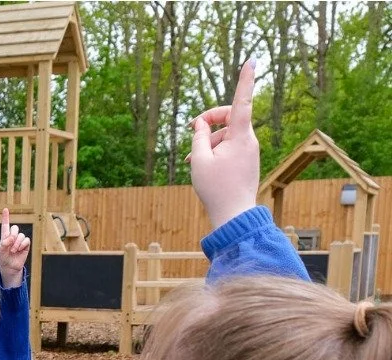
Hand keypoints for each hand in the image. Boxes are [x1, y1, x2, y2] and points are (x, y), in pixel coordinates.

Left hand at [0, 208, 29, 287]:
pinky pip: (26, 240)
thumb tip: (11, 238)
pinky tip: (19, 250)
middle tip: (9, 243)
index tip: (5, 209)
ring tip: (13, 251)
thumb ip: (4, 243)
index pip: (5, 225)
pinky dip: (22, 245)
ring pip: (21, 235)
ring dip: (16, 243)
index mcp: (5, 236)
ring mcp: (20, 240)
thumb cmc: (4, 258)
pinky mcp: (26, 245)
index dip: (5, 217)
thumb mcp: (1, 251)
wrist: (10, 267)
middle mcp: (13, 237)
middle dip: (13, 234)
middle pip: (15, 228)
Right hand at [188, 59, 258, 229]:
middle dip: (209, 122)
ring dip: (208, 142)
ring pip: (227, 135)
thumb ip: (198, 137)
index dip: (246, 79)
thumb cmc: (216, 189)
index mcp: (240, 136)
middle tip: (192, 130)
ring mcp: (249, 151)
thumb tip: (201, 124)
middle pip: (229, 118)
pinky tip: (201, 165)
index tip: (252, 60)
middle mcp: (249, 140)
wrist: (234, 215)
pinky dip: (215, 152)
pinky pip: (230, 148)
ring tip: (191, 160)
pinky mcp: (246, 161)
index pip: (242, 101)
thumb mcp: (199, 161)